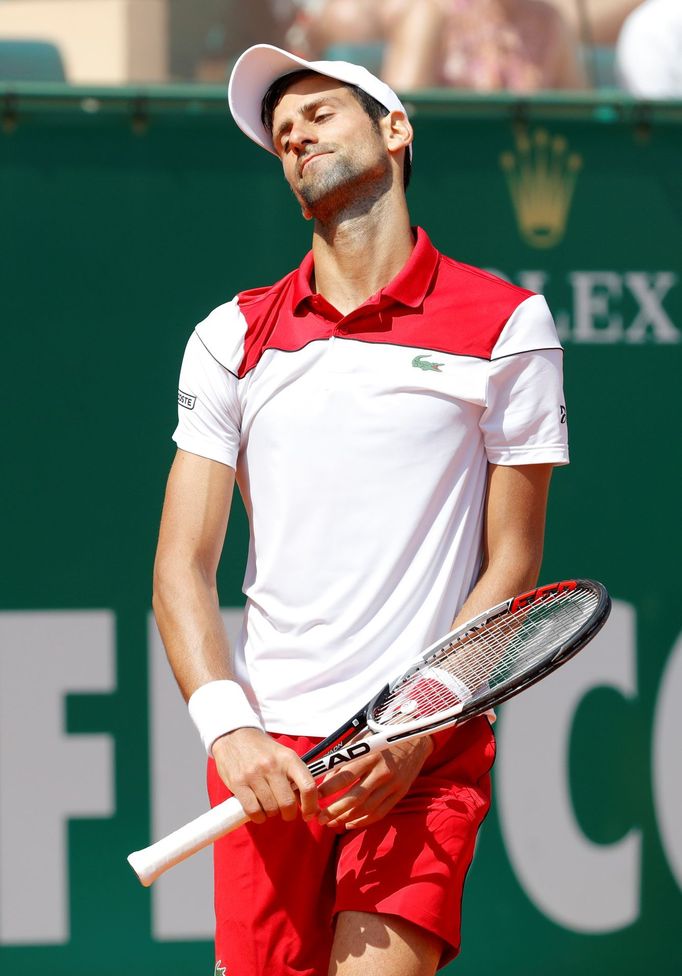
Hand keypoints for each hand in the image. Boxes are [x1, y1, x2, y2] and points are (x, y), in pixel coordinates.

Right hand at [212, 727, 318, 824]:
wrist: (234, 735)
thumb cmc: (262, 749)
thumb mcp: (283, 755)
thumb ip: (295, 777)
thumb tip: (307, 804)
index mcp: (288, 758)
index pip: (308, 786)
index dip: (311, 805)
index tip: (309, 814)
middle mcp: (272, 766)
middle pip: (287, 803)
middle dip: (289, 813)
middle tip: (285, 812)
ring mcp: (254, 774)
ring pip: (270, 809)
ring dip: (272, 813)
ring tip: (269, 806)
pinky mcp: (238, 783)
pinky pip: (253, 810)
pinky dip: (258, 816)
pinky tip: (258, 811)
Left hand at [316, 736, 433, 830]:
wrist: (415, 739)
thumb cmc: (383, 737)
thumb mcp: (362, 740)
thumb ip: (344, 758)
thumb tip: (326, 780)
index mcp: (370, 754)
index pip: (344, 777)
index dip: (327, 790)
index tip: (313, 798)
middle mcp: (382, 771)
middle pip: (354, 798)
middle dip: (334, 811)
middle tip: (318, 818)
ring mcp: (393, 784)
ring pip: (366, 809)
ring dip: (346, 819)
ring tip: (331, 823)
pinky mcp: (400, 793)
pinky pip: (380, 812)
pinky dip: (364, 821)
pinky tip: (350, 823)